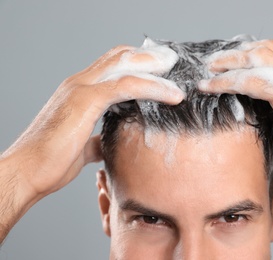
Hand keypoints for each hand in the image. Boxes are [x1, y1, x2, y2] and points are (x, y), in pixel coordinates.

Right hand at [1, 44, 184, 199]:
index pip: (111, 65)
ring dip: (155, 67)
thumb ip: (96, 140)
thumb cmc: (51, 161)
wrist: (27, 172)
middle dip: (149, 57)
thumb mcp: (82, 147)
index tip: (161, 68)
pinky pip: (126, 86)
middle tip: (172, 60)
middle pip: (120, 56)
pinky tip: (172, 95)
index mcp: (80, 91)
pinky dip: (153, 87)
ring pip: (126, 65)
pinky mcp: (85, 101)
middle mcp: (80, 83)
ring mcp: (81, 89)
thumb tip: (107, 144)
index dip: (137, 62)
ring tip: (177, 70)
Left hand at [198, 40, 272, 201]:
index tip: (226, 66)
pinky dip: (228, 81)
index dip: (248, 56)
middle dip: (234, 54)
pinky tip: (211, 87)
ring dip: (227, 63)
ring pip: (256, 58)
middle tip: (212, 64)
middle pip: (263, 49)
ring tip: (207, 71)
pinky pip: (253, 80)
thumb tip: (263, 131)